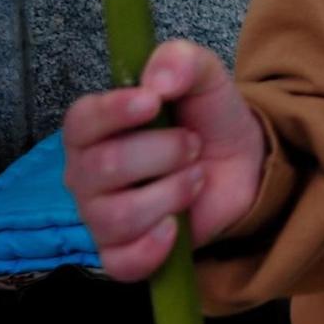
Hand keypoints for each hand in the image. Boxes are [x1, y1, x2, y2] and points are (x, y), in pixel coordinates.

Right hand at [61, 39, 266, 280]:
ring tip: (196, 177)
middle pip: (105, 168)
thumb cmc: (206, 118)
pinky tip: (176, 226)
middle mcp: (86, 173)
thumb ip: (181, 61)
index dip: (114, 112)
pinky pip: (123, 262)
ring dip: (173, 193)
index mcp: (95, 127)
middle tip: (194, 144)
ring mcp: (99, 217)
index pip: (81, 121)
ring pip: (119, 215)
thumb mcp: (204, 76)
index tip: (153, 103)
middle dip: (165, 152)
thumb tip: (158, 82)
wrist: (242, 164)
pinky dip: (156, 246)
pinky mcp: (122, 254)